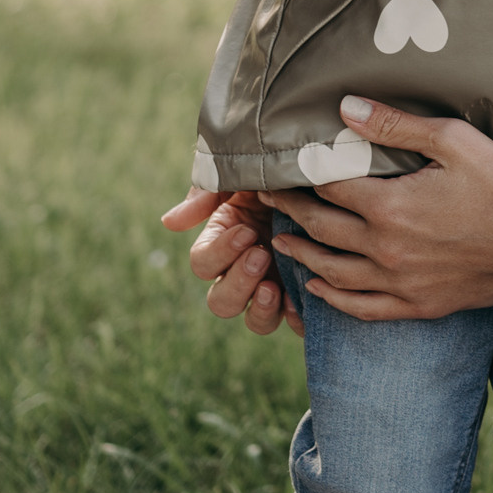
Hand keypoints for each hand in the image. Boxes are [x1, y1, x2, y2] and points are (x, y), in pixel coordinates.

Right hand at [159, 184, 298, 337]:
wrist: (323, 170)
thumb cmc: (279, 171)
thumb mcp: (242, 174)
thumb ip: (207, 195)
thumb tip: (169, 222)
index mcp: (222, 243)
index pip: (203, 264)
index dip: (220, 253)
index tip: (246, 231)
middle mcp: (243, 271)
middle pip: (222, 302)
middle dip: (238, 282)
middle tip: (260, 256)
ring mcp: (274, 286)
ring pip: (256, 320)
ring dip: (261, 309)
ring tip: (274, 288)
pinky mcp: (303, 293)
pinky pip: (294, 322)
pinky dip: (296, 318)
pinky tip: (303, 300)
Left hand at [259, 100, 492, 321]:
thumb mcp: (454, 141)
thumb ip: (396, 126)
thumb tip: (346, 109)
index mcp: (390, 206)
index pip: (327, 189)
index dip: (297, 179)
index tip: (275, 172)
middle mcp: (386, 249)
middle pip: (322, 229)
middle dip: (290, 212)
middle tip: (266, 202)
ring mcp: (400, 283)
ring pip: (334, 272)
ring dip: (302, 255)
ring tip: (281, 242)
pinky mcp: (418, 306)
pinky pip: (363, 309)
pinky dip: (334, 300)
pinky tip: (319, 289)